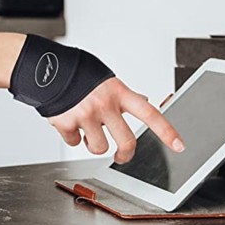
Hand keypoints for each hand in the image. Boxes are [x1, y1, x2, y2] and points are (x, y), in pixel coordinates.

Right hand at [48, 77, 184, 162]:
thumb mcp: (106, 79)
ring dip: (92, 144)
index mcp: (118, 93)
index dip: (166, 131)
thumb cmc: (77, 73)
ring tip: (86, 130)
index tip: (179, 146)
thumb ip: (123, 94)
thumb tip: (145, 99)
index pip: (149, 114)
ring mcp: (86, 115)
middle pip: (126, 143)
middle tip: (121, 156)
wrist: (45, 69)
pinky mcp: (66, 123)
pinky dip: (71, 136)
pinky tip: (68, 121)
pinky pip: (73, 143)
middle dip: (125, 155)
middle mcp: (104, 105)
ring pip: (98, 148)